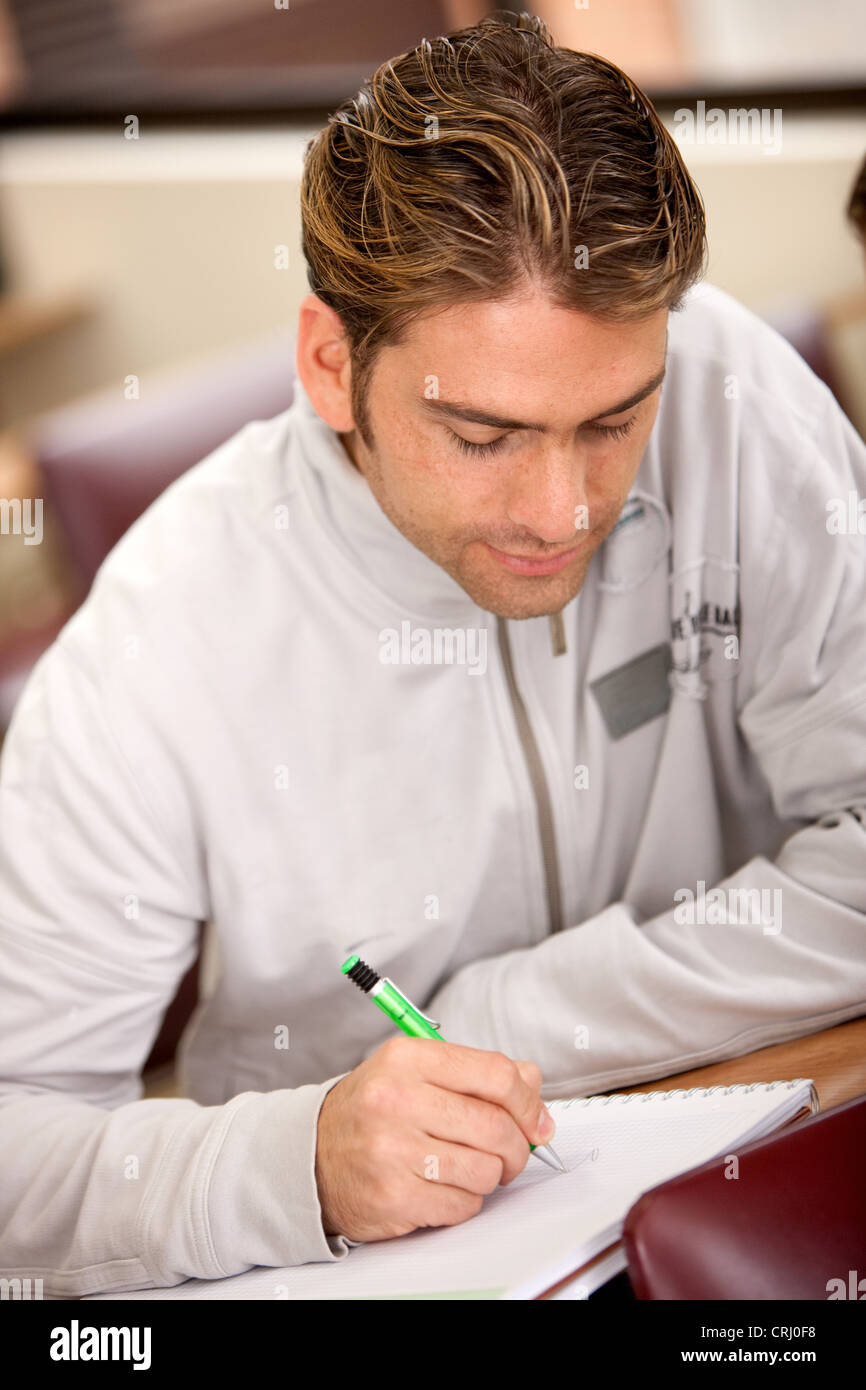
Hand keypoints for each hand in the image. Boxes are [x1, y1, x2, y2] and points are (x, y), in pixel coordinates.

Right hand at [314, 1034, 555, 1241]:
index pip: (495, 1074)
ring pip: (485, 1170)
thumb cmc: (372, 1112)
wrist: (310, 1156)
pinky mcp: (392, 1196)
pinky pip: (462, 1206)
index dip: (527, 1101)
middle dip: (515, 1146)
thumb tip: (533, 1084)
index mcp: (408, 1058)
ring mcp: (392, 1150)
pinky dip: (463, 1202)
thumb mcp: (416, 1073)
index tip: (536, 1120)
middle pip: (495, 1126)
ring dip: (488, 1176)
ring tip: (465, 1168)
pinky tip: (441, 1188)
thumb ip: (476, 1075)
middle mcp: (397, 1099)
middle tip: (509, 1153)